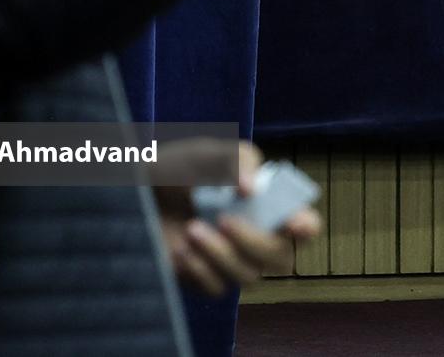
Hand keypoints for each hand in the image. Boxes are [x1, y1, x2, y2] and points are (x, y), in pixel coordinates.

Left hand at [157, 141, 320, 295]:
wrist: (137, 192)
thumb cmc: (181, 169)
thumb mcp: (209, 153)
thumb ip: (236, 160)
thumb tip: (251, 189)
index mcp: (268, 206)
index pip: (304, 225)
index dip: (306, 227)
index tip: (294, 223)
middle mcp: (257, 237)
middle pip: (281, 260)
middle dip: (256, 242)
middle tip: (225, 220)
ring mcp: (232, 262)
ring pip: (248, 277)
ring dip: (221, 254)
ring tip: (192, 228)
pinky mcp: (205, 279)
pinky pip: (216, 288)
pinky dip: (200, 269)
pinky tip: (180, 248)